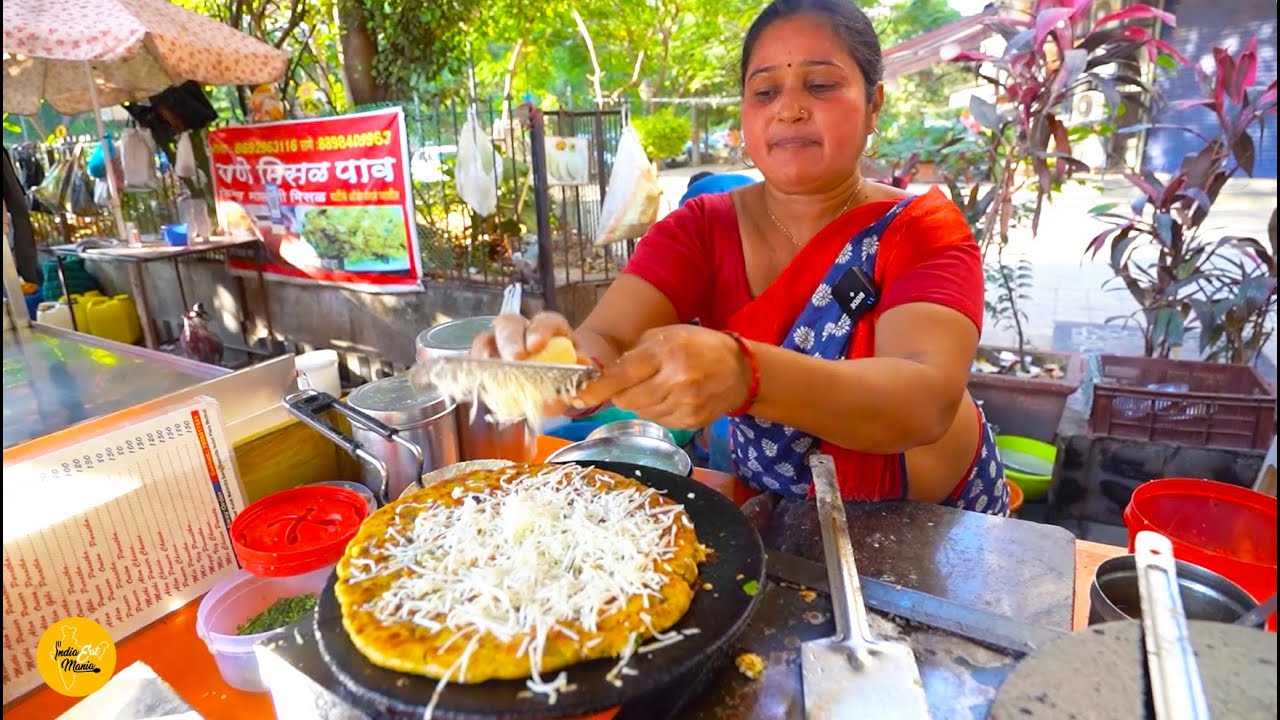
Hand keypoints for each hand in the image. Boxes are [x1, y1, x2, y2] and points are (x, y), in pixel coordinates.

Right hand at [470, 311, 586, 417]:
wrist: (567, 380)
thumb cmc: (577, 372)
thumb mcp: (590, 372)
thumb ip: (589, 374)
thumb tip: (584, 377)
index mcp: (551, 328)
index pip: (546, 321)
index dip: (539, 329)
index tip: (537, 345)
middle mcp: (523, 331)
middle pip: (509, 323)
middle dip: (510, 339)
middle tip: (515, 359)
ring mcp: (502, 346)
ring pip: (486, 339)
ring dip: (485, 354)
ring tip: (491, 371)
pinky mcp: (491, 365)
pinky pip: (478, 364)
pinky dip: (477, 372)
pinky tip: (480, 384)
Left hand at [573, 325, 750, 429]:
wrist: (740, 370)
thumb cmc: (699, 346)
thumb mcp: (667, 335)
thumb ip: (635, 353)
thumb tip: (604, 374)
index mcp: (666, 353)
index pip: (622, 376)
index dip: (597, 389)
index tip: (578, 397)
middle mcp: (676, 380)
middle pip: (627, 400)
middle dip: (620, 395)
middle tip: (628, 385)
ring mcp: (685, 404)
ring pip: (641, 413)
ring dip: (639, 403)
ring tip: (657, 387)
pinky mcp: (691, 421)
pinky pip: (658, 421)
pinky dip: (656, 412)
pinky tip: (670, 398)